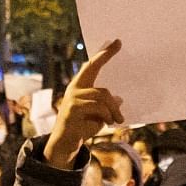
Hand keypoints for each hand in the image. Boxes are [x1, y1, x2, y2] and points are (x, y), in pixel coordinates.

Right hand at [45, 39, 123, 168]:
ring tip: (118, 120)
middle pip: (96, 74)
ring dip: (113, 110)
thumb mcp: (99, 114)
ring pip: (103, 95)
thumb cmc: (82, 127)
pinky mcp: (73, 108)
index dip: (104, 54)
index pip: (92, 65)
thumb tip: (120, 99)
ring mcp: (73, 97)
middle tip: (120, 67)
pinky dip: (107, 116)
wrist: (66, 143)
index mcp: (80, 86)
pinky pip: (98, 108)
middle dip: (108, 69)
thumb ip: (106, 105)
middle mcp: (75, 88)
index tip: (117, 42)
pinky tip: (108, 123)